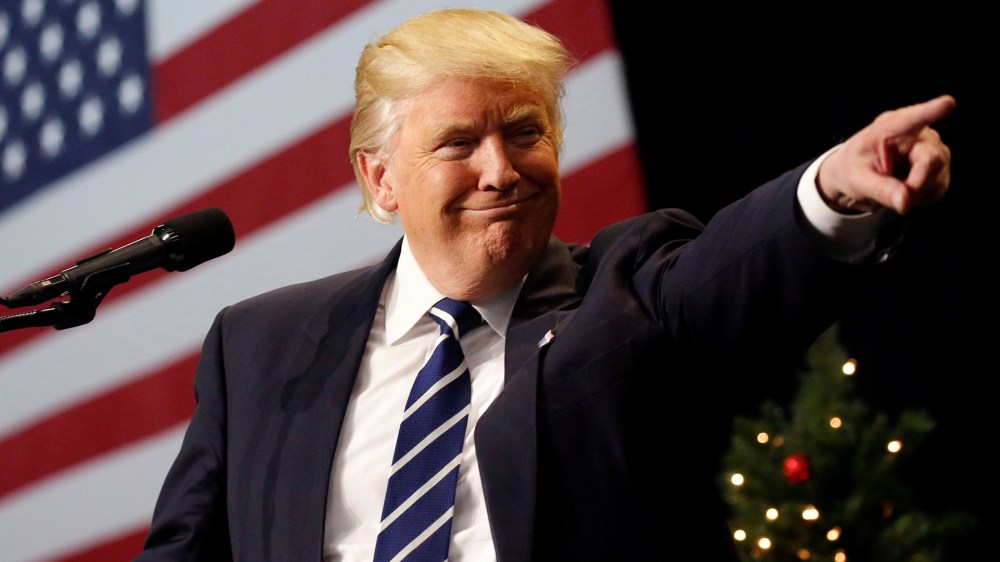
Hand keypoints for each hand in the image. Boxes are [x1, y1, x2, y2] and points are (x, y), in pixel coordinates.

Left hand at [817, 95, 955, 214]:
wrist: (861, 174)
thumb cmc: (856, 168)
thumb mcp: (857, 180)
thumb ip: (879, 189)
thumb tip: (905, 202)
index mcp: (891, 126)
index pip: (913, 119)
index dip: (931, 111)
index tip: (948, 103)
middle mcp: (919, 134)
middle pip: (931, 160)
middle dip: (914, 186)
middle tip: (896, 199)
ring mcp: (935, 150)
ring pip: (937, 178)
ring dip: (914, 194)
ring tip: (893, 186)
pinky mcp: (941, 167)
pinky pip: (937, 189)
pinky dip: (920, 197)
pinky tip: (905, 188)